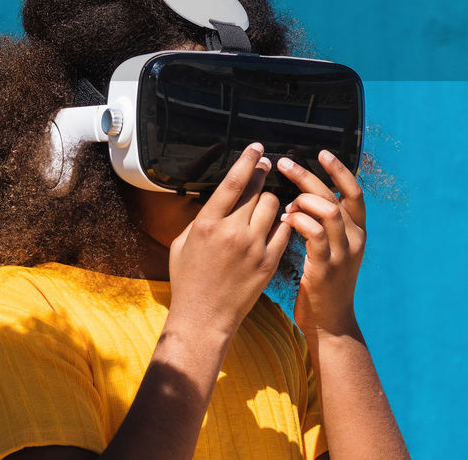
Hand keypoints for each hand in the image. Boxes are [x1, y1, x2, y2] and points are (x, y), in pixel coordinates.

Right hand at [168, 143, 291, 338]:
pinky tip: (278, 219)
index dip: (247, 161)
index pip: (233, 183)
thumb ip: (201, 218)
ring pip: (274, 207)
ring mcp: (254, 248)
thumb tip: (219, 198)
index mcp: (207, 224)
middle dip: (261, 176)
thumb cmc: (188, 279)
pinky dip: (282, 221)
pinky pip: (284, 230)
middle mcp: (232, 232)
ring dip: (271, 198)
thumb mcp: (183, 242)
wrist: (203, 317)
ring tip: (267, 198)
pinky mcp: (269, 262)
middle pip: (257, 191)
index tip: (256, 149)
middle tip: (266, 167)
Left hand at [278, 150, 365, 336]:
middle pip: (334, 196)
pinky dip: (299, 221)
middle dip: (308, 176)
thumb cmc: (322, 283)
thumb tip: (300, 195)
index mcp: (357, 232)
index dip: (339, 170)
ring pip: (327, 210)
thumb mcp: (331, 250)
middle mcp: (355, 239)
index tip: (321, 152)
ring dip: (302, 199)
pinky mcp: (327, 267)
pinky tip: (285, 220)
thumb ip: (323, 225)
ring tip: (284, 203)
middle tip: (283, 163)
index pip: (354, 192)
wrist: (330, 323)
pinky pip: (315, 234)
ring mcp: (343, 253)